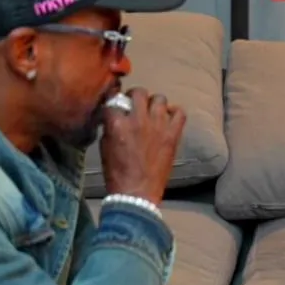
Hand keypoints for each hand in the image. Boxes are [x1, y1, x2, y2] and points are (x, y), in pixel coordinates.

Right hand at [100, 87, 185, 203]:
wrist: (137, 192)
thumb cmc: (116, 172)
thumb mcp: (104, 147)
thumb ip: (110, 128)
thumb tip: (114, 117)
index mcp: (117, 124)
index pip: (113, 102)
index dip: (112, 103)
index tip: (114, 107)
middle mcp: (138, 120)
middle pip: (138, 92)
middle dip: (134, 96)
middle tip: (134, 104)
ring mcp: (158, 125)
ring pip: (159, 98)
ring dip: (154, 102)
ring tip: (151, 111)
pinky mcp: (173, 134)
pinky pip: (180, 112)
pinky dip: (174, 111)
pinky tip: (168, 116)